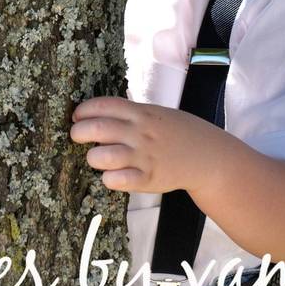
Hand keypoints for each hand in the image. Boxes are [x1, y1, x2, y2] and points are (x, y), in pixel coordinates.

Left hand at [70, 96, 224, 194]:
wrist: (207, 156)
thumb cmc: (178, 133)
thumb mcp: (157, 114)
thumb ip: (131, 113)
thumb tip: (97, 114)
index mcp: (142, 113)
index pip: (104, 105)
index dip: (84, 110)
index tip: (77, 116)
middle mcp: (140, 133)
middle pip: (97, 129)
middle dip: (79, 132)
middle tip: (77, 136)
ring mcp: (144, 156)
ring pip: (102, 157)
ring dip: (92, 157)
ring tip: (97, 157)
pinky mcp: (148, 179)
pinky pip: (116, 180)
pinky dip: (108, 178)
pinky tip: (111, 175)